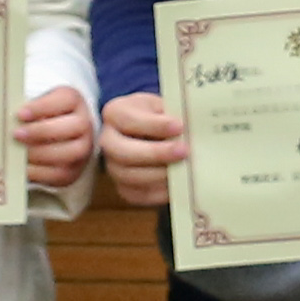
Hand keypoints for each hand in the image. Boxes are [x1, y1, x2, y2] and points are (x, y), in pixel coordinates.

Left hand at [15, 86, 93, 193]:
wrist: (58, 137)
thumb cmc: (41, 116)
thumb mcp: (37, 105)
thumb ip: (25, 109)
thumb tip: (6, 118)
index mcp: (74, 101)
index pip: (66, 99)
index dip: (43, 107)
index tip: (20, 113)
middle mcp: (84, 124)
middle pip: (74, 126)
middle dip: (42, 131)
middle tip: (17, 134)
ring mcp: (82, 149)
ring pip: (69, 152)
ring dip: (40, 153)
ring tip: (17, 152)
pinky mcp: (73, 171)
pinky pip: (59, 174)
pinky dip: (38, 172)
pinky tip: (22, 167)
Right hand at [99, 90, 184, 209]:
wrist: (148, 132)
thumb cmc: (156, 115)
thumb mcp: (160, 105)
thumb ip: (170, 114)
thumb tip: (191, 127)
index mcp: (115, 113)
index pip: (129, 120)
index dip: (155, 125)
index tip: (180, 127)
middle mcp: (108, 141)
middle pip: (124, 152)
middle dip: (156, 153)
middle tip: (184, 151)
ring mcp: (113, 166)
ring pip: (130, 176)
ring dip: (159, 175)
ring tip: (183, 169)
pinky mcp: (124, 188)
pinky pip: (139, 194)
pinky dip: (159, 192)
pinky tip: (176, 185)